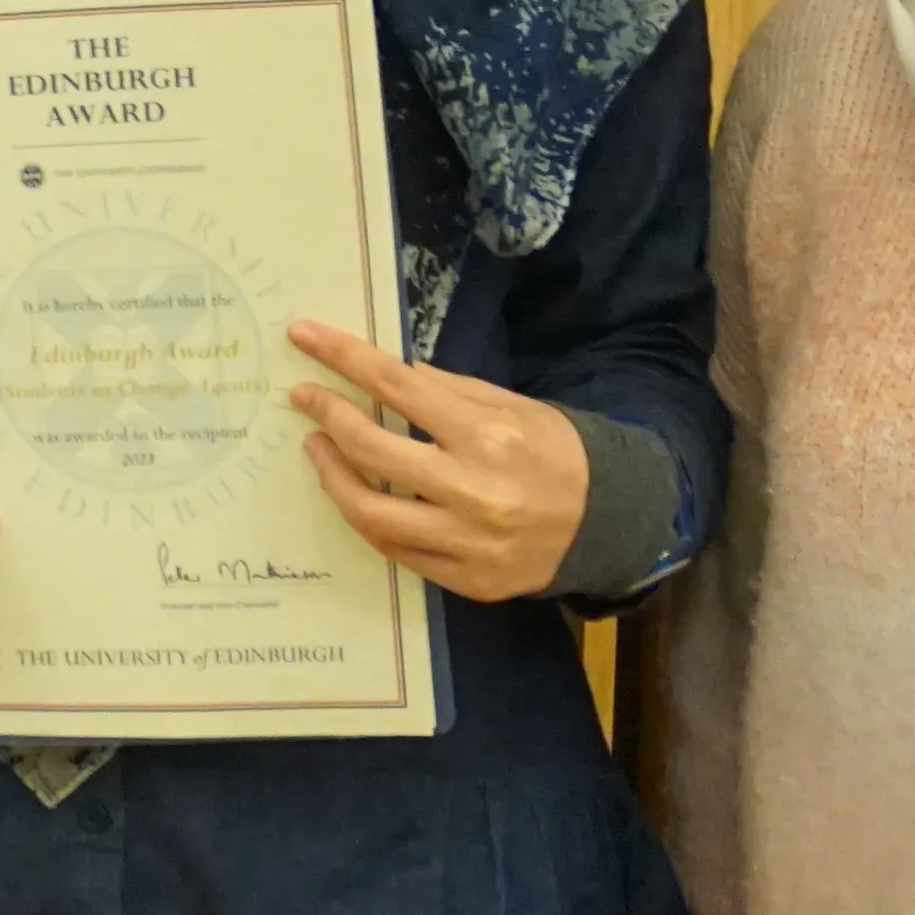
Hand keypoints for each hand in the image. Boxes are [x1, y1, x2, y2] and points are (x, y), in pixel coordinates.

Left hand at [288, 320, 598, 601]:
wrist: (611, 523)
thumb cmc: (559, 452)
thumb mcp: (512, 407)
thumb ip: (447, 391)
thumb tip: (386, 371)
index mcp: (487, 435)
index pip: (396, 385)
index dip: (343, 357)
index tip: (303, 335)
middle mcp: (473, 491)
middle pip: (372, 450)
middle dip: (328, 416)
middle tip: (305, 397)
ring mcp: (468, 543)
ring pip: (371, 514)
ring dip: (333, 476)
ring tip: (319, 449)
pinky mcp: (467, 580)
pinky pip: (397, 551)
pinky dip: (369, 520)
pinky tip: (357, 495)